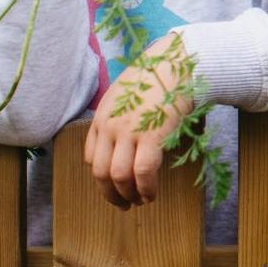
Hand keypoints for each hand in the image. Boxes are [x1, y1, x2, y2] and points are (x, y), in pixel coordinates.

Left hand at [83, 36, 193, 207]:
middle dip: (111, 194)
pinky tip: (152, 194)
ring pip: (120, 176)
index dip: (102, 177)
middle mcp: (110, 126)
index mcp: (102, 116)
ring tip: (140, 201)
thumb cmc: (157, 77)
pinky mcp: (151, 135)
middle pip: (101, 172)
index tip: (114, 185)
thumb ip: (120, 117)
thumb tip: (126, 143)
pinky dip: (146, 188)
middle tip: (123, 204)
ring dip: (129, 195)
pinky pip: (143, 172)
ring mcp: (129, 131)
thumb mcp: (127, 94)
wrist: (176, 62)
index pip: (90, 157)